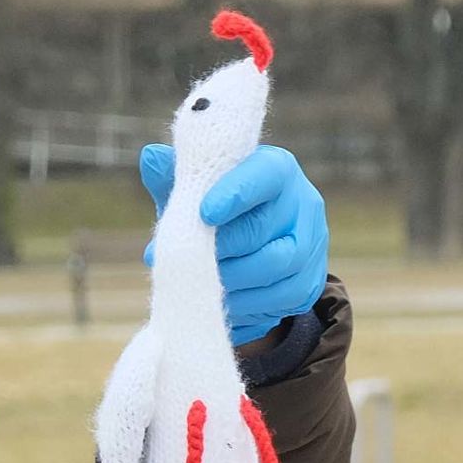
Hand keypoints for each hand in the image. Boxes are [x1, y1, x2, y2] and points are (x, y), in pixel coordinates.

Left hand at [140, 143, 328, 346]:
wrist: (253, 259)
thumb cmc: (218, 217)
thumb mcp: (195, 198)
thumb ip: (175, 181)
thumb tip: (150, 157)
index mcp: (276, 170)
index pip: (264, 174)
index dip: (236, 192)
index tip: (205, 213)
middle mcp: (302, 202)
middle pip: (261, 228)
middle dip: (219, 249)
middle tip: (186, 262)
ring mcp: (311, 244)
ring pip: (273, 264)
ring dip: (230, 279)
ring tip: (200, 283)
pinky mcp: (308, 282)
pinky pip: (279, 298)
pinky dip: (245, 304)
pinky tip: (221, 302)